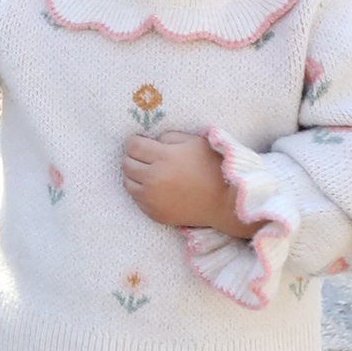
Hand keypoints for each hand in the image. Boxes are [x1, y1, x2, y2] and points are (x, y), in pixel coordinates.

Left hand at [121, 128, 240, 230]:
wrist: (224, 202)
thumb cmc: (213, 167)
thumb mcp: (195, 142)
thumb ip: (170, 137)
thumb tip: (152, 141)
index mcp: (164, 157)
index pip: (132, 146)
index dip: (135, 141)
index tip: (141, 142)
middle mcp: (154, 178)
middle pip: (126, 163)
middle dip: (133, 157)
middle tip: (144, 156)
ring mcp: (152, 198)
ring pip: (127, 182)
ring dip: (134, 175)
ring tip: (148, 172)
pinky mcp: (154, 213)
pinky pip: (136, 199)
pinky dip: (141, 191)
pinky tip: (154, 188)